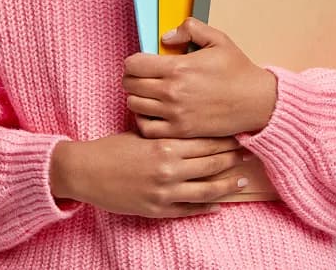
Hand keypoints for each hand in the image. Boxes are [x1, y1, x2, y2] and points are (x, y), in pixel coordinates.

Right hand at [49, 131, 251, 216]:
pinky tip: (218, 204)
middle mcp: (169, 169)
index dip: (225, 139)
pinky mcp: (158, 210)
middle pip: (211, 163)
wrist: (86, 172)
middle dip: (232, 159)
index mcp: (165, 145)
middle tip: (249, 154)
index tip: (239, 135)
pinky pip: (189, 210)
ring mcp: (165, 192)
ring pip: (207, 190)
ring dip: (227, 185)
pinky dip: (206, 207)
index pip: (205, 141)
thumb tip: (191, 126)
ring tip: (241, 180)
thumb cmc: (113, 148)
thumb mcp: (141, 133)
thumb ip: (167, 132)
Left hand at [122, 18, 277, 138]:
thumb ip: (190, 30)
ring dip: (136, 97)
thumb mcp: (218, 39)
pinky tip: (152, 112)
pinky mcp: (181, 131)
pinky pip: (146, 128)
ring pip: (134, 105)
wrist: (256, 102)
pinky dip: (143, 120)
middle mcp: (172, 92)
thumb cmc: (238, 71)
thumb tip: (166, 36)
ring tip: (147, 93)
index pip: (133, 64)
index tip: (141, 62)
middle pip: (130, 84)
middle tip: (142, 77)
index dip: (133, 61)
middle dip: (132, 77)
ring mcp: (175, 114)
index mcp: (178, 68)